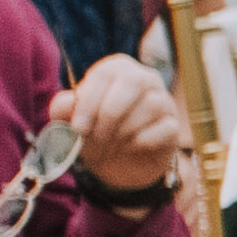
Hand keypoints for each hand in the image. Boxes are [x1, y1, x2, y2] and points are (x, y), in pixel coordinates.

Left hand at [64, 53, 187, 193]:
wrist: (117, 166)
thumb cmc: (94, 135)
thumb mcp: (71, 123)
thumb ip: (63, 109)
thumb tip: (67, 102)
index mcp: (117, 70)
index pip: (106, 73)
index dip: (89, 101)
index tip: (78, 128)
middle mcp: (145, 79)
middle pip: (135, 81)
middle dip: (111, 112)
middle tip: (98, 135)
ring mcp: (163, 101)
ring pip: (151, 105)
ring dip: (125, 130)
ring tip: (113, 142)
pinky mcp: (173, 125)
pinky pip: (164, 128)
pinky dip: (143, 141)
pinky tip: (132, 147)